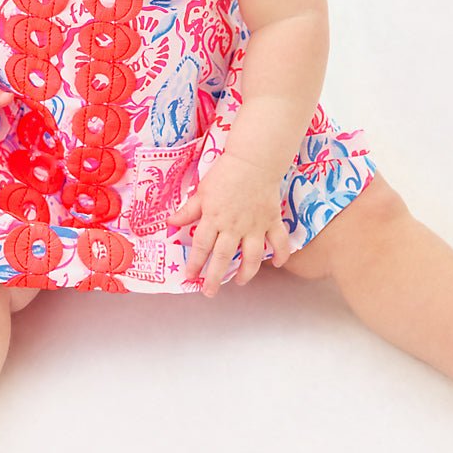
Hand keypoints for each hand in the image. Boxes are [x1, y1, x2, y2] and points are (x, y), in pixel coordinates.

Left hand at [167, 151, 290, 296]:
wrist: (253, 161)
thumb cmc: (224, 174)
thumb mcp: (202, 192)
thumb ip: (188, 211)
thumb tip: (170, 222)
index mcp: (214, 218)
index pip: (201, 246)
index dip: (194, 263)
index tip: (190, 276)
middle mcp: (233, 226)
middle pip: (223, 257)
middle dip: (215, 277)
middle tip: (210, 291)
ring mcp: (254, 225)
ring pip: (251, 256)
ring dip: (246, 272)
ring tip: (240, 282)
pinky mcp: (272, 221)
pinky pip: (279, 241)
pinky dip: (281, 254)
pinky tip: (278, 264)